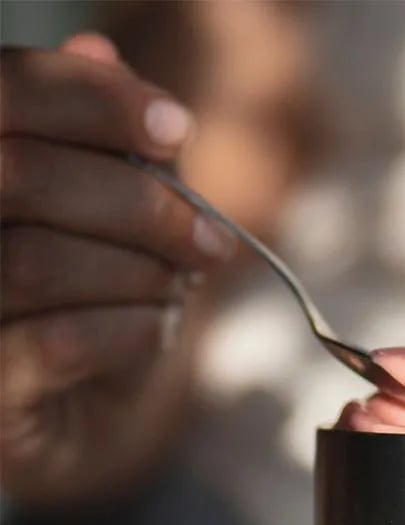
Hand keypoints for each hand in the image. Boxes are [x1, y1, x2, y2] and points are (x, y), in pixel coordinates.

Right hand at [0, 34, 235, 506]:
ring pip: (40, 261)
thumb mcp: (112, 222)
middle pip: (24, 176)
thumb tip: (100, 49)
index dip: (93, 101)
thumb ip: (107, 148)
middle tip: (212, 242)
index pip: (4, 93)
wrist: (73, 424)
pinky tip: (157, 329)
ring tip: (175, 292)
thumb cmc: (89, 308)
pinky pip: (59, 343)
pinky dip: (131, 330)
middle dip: (142, 207)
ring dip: (141, 277)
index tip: (178, 130)